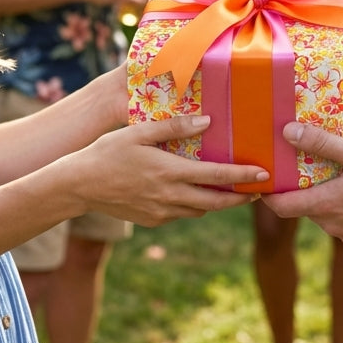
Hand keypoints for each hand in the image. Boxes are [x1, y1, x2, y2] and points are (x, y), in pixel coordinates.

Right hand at [60, 114, 267, 224]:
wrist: (79, 186)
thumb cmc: (108, 152)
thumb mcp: (139, 132)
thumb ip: (174, 127)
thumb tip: (206, 121)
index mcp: (170, 172)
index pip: (217, 177)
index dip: (243, 177)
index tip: (263, 175)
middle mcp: (170, 197)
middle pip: (216, 202)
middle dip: (241, 197)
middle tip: (260, 190)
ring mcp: (161, 213)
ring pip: (200, 209)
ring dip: (218, 202)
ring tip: (232, 190)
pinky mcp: (152, 220)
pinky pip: (181, 213)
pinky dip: (194, 204)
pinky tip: (194, 191)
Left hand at [262, 122, 342, 249]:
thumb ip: (323, 144)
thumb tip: (288, 132)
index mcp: (326, 204)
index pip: (280, 205)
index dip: (267, 192)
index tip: (263, 177)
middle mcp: (333, 225)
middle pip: (306, 205)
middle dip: (305, 186)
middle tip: (309, 161)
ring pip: (328, 212)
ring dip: (329, 195)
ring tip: (342, 172)